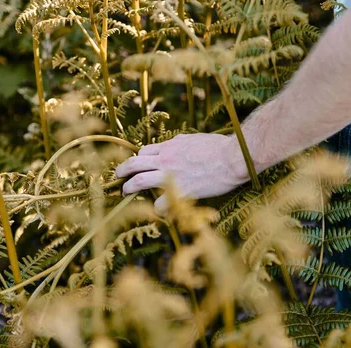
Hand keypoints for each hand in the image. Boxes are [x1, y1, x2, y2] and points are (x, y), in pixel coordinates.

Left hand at [115, 133, 249, 212]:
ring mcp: (170, 175)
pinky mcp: (179, 191)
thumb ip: (180, 143)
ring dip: (128, 189)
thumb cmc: (219, 147)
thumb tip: (174, 144)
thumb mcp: (194, 139)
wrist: (232, 158)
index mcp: (170, 146)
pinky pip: (159, 203)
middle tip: (118, 177)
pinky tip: (159, 211)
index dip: (138, 160)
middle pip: (134, 164)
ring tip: (125, 193)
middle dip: (122, 171)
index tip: (137, 167)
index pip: (144, 152)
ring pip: (138, 182)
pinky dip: (157, 208)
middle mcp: (165, 159)